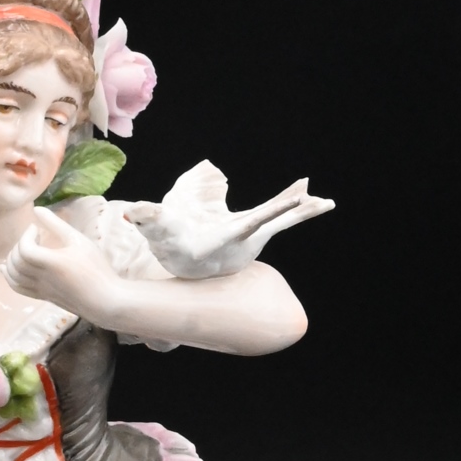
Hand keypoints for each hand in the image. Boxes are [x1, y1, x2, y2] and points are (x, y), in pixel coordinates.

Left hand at [2, 209, 117, 317]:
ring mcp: (41, 289)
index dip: (26, 236)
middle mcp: (43, 278)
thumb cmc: (97, 268)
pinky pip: (18, 288)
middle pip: (16, 261)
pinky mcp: (43, 296)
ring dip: (12, 260)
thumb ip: (56, 225)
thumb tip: (37, 209)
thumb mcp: (79, 241)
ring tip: (24, 250)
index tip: (37, 229)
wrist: (106, 300)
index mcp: (52, 263)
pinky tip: (7, 268)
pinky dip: (9, 277)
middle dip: (19, 245)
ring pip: (13, 276)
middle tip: (33, 238)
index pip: (25, 249)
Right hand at [121, 161, 334, 279]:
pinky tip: (307, 194)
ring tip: (325, 201)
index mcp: (229, 234)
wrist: (182, 266)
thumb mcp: (158, 231)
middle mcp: (246, 238)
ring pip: (282, 221)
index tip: (299, 198)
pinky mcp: (252, 232)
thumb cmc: (170, 246)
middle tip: (322, 200)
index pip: (257, 219)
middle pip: (277, 220)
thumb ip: (147, 218)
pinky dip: (291, 206)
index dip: (277, 209)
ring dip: (302, 209)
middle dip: (298, 209)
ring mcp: (252, 236)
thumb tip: (135, 212)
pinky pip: (277, 218)